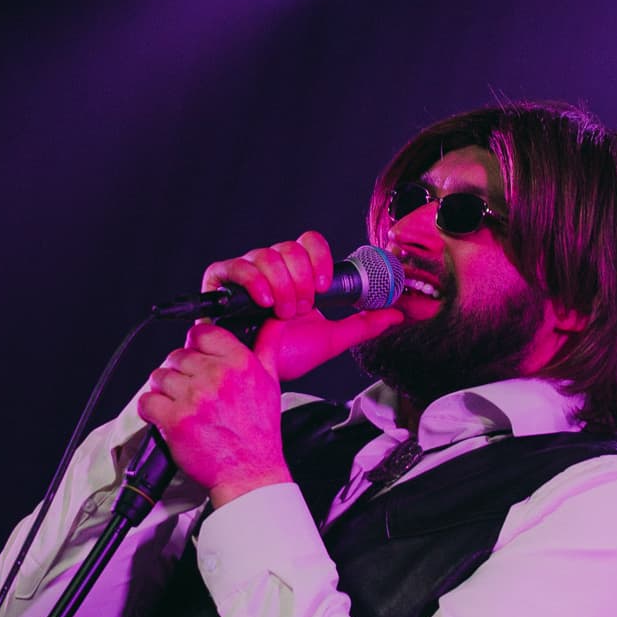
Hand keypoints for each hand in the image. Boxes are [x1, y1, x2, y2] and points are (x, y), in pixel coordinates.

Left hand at [136, 321, 291, 508]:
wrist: (249, 472)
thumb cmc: (259, 432)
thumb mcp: (271, 383)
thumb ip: (268, 347)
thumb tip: (273, 323)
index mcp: (239, 363)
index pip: (201, 332)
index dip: (195, 344)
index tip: (196, 356)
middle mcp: (215, 376)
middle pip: (177, 355)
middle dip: (180, 372)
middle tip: (191, 391)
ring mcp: (193, 398)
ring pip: (159, 376)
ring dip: (164, 391)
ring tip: (179, 405)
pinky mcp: (175, 420)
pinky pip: (146, 401)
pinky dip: (151, 409)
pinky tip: (166, 416)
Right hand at [199, 231, 404, 384]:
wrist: (257, 375)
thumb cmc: (285, 355)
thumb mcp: (330, 339)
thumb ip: (363, 324)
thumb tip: (396, 313)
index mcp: (295, 273)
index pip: (309, 242)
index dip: (319, 258)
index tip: (323, 285)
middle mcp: (270, 267)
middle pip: (289, 247)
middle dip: (300, 281)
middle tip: (301, 308)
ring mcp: (245, 272)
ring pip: (266, 255)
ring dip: (281, 287)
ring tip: (281, 313)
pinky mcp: (220, 281)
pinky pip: (236, 266)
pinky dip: (254, 282)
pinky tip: (263, 303)